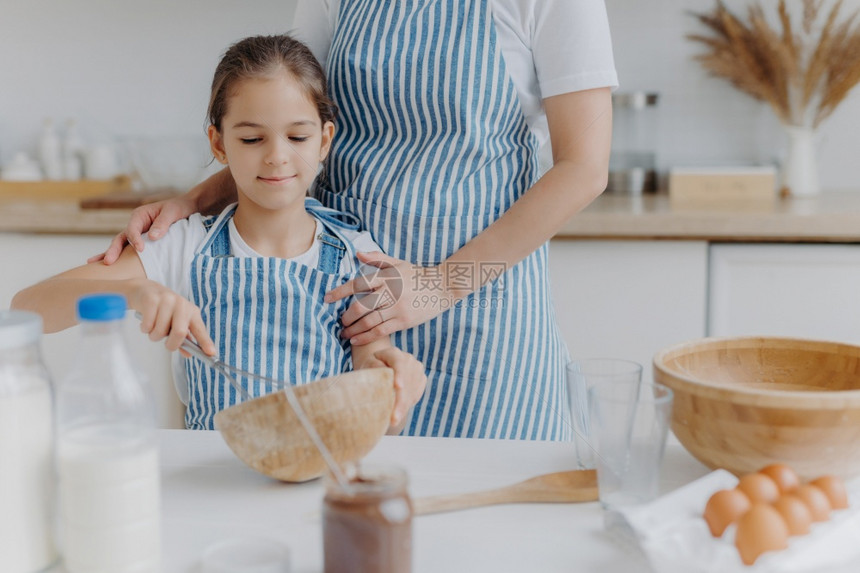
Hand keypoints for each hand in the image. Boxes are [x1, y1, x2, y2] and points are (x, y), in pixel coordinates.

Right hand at [88, 195, 197, 264]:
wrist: (185, 208)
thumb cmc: (178, 208)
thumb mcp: (172, 212)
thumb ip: (162, 223)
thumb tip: (152, 237)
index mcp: (140, 215)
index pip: (133, 228)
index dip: (134, 239)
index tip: (140, 250)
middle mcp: (135, 224)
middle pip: (121, 238)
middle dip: (113, 250)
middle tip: (108, 262)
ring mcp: (137, 234)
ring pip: (121, 245)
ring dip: (111, 254)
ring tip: (97, 264)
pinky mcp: (142, 242)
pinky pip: (129, 250)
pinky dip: (121, 257)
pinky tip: (112, 266)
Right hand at [127, 279, 214, 355]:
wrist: (145, 289)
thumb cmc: (163, 309)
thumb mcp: (176, 321)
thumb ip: (183, 338)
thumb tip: (188, 354)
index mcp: (192, 312)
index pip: (200, 329)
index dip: (206, 342)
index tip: (211, 353)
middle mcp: (182, 304)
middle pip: (180, 332)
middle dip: (171, 344)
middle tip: (167, 344)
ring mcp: (167, 300)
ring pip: (160, 331)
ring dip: (154, 336)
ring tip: (153, 328)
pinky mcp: (152, 300)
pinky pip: (147, 325)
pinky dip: (145, 329)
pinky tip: (146, 322)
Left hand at [326, 251, 458, 344]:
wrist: (443, 287)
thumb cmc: (418, 275)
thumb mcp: (399, 263)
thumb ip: (378, 258)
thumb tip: (357, 254)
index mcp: (387, 277)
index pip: (358, 283)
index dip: (340, 292)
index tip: (327, 299)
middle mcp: (391, 292)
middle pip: (361, 306)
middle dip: (346, 316)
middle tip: (339, 321)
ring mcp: (397, 307)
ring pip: (369, 321)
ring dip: (353, 329)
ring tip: (344, 334)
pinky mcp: (404, 321)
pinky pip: (380, 331)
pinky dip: (365, 337)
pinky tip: (356, 340)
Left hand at [356, 346, 426, 432]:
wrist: (382, 370)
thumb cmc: (371, 369)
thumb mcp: (367, 367)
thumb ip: (373, 367)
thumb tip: (383, 373)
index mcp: (393, 353)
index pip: (398, 362)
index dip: (399, 375)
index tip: (398, 387)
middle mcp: (408, 359)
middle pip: (407, 380)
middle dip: (401, 400)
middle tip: (394, 418)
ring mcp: (417, 369)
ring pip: (412, 390)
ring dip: (404, 406)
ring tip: (394, 421)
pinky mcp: (421, 379)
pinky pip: (416, 394)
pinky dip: (407, 405)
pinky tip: (398, 415)